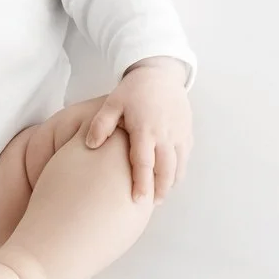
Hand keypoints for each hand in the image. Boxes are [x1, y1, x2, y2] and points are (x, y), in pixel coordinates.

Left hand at [82, 57, 193, 202]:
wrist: (160, 74)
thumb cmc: (133, 90)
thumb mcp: (112, 103)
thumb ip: (101, 124)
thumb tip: (90, 145)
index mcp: (145, 129)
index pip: (144, 163)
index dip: (142, 184)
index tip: (137, 201)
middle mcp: (165, 134)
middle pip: (165, 171)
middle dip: (159, 190)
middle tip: (150, 204)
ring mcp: (179, 134)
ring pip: (179, 167)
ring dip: (170, 183)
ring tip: (159, 196)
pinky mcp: (187, 132)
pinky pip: (186, 157)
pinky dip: (179, 171)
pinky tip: (170, 179)